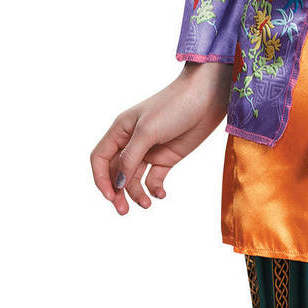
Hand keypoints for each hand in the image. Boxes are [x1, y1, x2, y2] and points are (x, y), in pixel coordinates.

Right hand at [89, 64, 232, 215]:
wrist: (207, 97)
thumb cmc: (174, 106)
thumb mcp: (147, 131)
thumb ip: (130, 158)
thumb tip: (117, 183)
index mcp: (120, 131)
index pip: (100, 158)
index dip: (101, 179)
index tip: (111, 196)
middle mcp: (131, 142)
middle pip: (115, 172)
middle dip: (117, 192)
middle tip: (123, 211)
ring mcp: (150, 150)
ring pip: (134, 178)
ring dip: (136, 193)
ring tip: (147, 203)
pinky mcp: (167, 157)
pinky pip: (154, 178)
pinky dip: (155, 188)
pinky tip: (160, 194)